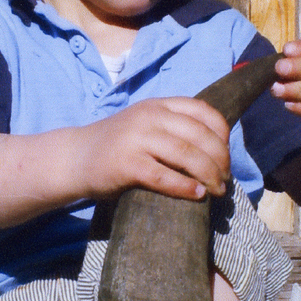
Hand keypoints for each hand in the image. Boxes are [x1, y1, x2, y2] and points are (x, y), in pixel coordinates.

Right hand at [79, 97, 230, 200]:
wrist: (74, 158)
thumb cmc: (117, 145)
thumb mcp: (144, 123)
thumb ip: (173, 126)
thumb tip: (215, 148)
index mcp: (158, 105)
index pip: (203, 111)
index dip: (222, 133)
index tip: (226, 153)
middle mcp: (149, 117)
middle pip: (200, 135)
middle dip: (220, 159)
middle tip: (226, 178)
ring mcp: (137, 139)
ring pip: (187, 155)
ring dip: (209, 175)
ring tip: (218, 190)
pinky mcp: (127, 164)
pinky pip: (165, 177)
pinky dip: (186, 187)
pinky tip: (197, 195)